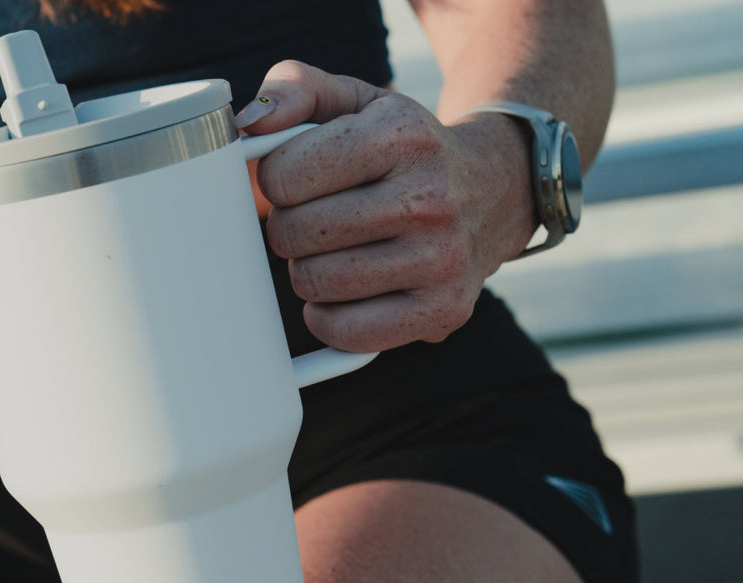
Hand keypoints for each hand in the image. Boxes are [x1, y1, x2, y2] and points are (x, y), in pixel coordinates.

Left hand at [237, 60, 539, 352]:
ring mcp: (441, 260)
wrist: (493, 188)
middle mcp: (429, 199)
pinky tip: (347, 290)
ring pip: (313, 283)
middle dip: (290, 226)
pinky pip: (345, 332)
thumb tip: (248, 125)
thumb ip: (294, 89)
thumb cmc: (403, 146)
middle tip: (317, 217)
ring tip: (337, 249)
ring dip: (309, 269)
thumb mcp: (355, 99)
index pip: (283, 176)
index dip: (276, 179)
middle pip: (294, 234)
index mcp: (401, 138)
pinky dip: (329, 316)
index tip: (300, 178)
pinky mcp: (443, 311)